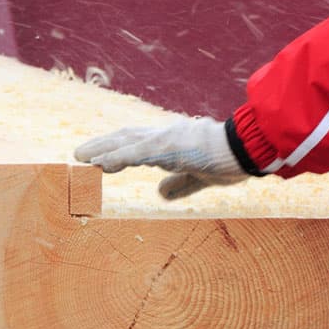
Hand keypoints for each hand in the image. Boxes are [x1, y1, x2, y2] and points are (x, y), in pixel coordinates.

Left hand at [74, 117, 248, 199]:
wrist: (248, 149)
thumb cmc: (230, 160)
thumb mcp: (199, 177)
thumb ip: (179, 184)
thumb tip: (160, 194)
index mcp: (171, 142)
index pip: (137, 142)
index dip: (117, 148)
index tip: (99, 157)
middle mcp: (163, 135)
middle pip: (125, 137)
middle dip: (102, 145)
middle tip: (80, 153)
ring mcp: (164, 139)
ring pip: (125, 142)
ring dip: (101, 149)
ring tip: (80, 156)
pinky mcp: (167, 146)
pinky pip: (134, 153)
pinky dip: (114, 157)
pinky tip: (98, 163)